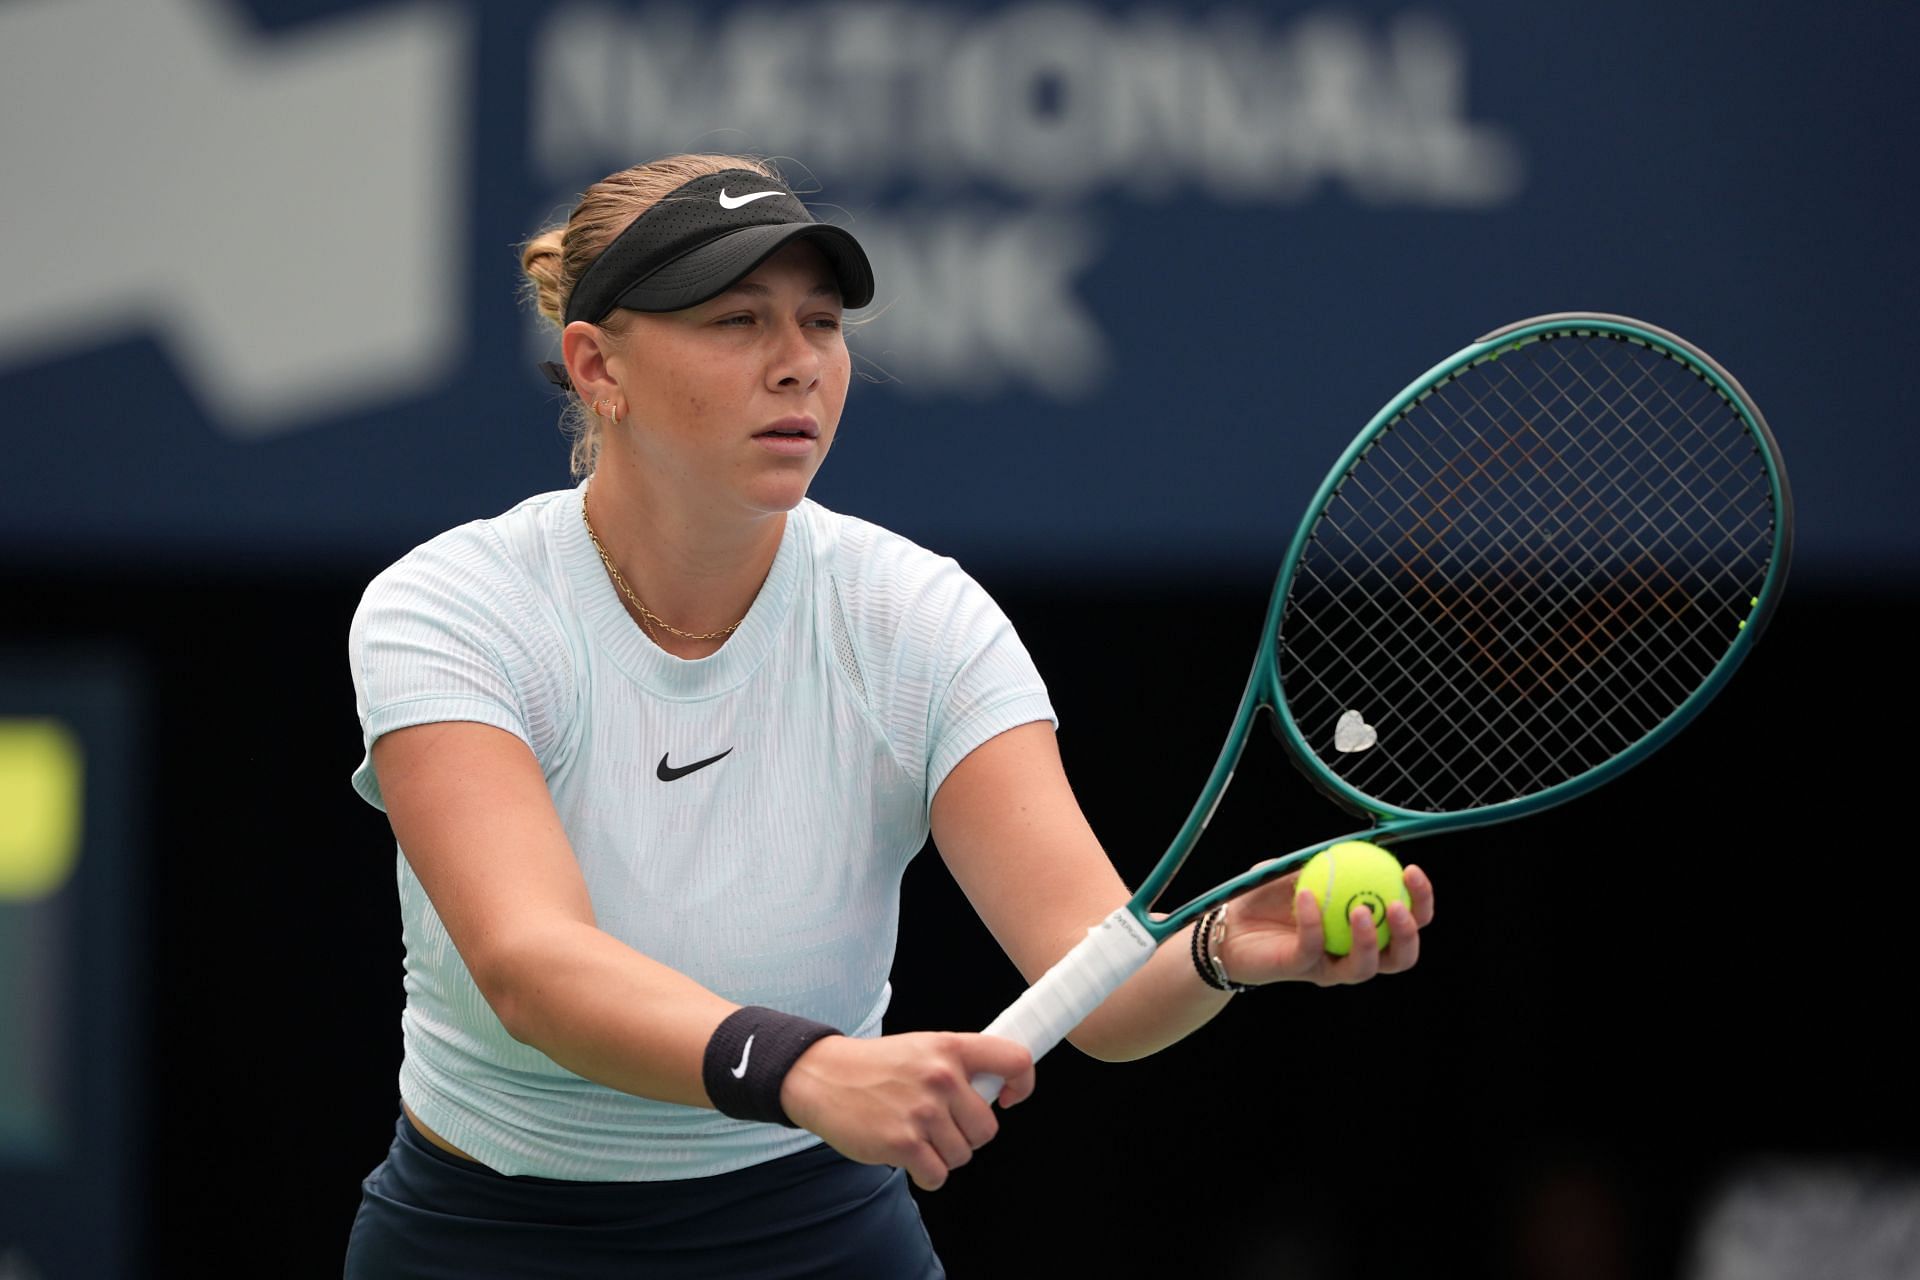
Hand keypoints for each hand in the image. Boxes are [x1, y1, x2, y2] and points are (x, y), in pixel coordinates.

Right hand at [778, 1032, 1034, 1189]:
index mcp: (951, 1048)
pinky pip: (938, 1175)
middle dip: (966, 1135)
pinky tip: (907, 1155)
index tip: (1009, 1099)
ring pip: (962, 1155)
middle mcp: (942, 1077)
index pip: (1016, 1061)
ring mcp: (923, 1112)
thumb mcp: (922, 1047)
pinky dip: (926, 1173)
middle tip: (937, 1124)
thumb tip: (998, 1094)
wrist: (823, 1077)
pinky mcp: (903, 1144)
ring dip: (942, 1154)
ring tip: (915, 1134)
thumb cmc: (876, 1066)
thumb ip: (959, 1065)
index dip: (1024, 1084)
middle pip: (987, 1129)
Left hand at [1216, 863, 1434, 986]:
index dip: (1420, 901)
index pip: (1407, 921)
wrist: (1228, 925)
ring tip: (1361, 910)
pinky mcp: (1300, 969)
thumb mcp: (1301, 869)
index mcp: (1364, 930)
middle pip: (1400, 956)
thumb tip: (1362, 838)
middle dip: (1409, 932)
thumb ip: (1329, 859)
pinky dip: (1312, 921)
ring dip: (1369, 940)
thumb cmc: (1269, 897)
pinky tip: (1307, 896)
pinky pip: (1313, 947)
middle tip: (1397, 903)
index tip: (1412, 870)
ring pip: (1364, 967)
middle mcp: (1353, 954)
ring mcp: (1328, 967)